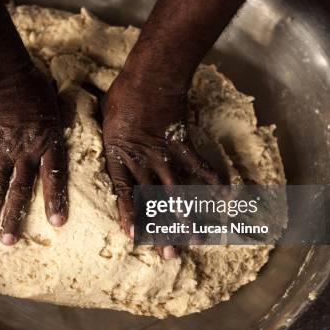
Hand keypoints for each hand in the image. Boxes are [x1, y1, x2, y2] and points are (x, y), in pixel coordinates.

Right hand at [0, 65, 67, 244]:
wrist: (3, 71)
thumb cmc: (33, 84)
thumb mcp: (55, 106)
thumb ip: (57, 126)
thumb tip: (63, 131)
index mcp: (48, 142)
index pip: (54, 176)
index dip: (56, 199)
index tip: (57, 223)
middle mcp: (25, 151)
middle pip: (20, 190)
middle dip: (14, 218)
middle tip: (9, 242)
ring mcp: (1, 149)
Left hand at [102, 72, 219, 257]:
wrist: (149, 76)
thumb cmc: (122, 97)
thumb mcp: (106, 122)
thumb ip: (110, 145)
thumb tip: (109, 154)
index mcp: (119, 156)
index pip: (123, 192)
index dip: (129, 215)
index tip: (134, 236)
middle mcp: (142, 160)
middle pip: (152, 199)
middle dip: (161, 228)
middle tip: (170, 253)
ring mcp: (165, 153)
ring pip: (177, 191)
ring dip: (187, 216)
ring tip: (195, 238)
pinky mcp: (183, 143)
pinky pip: (200, 165)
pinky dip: (212, 181)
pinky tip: (223, 198)